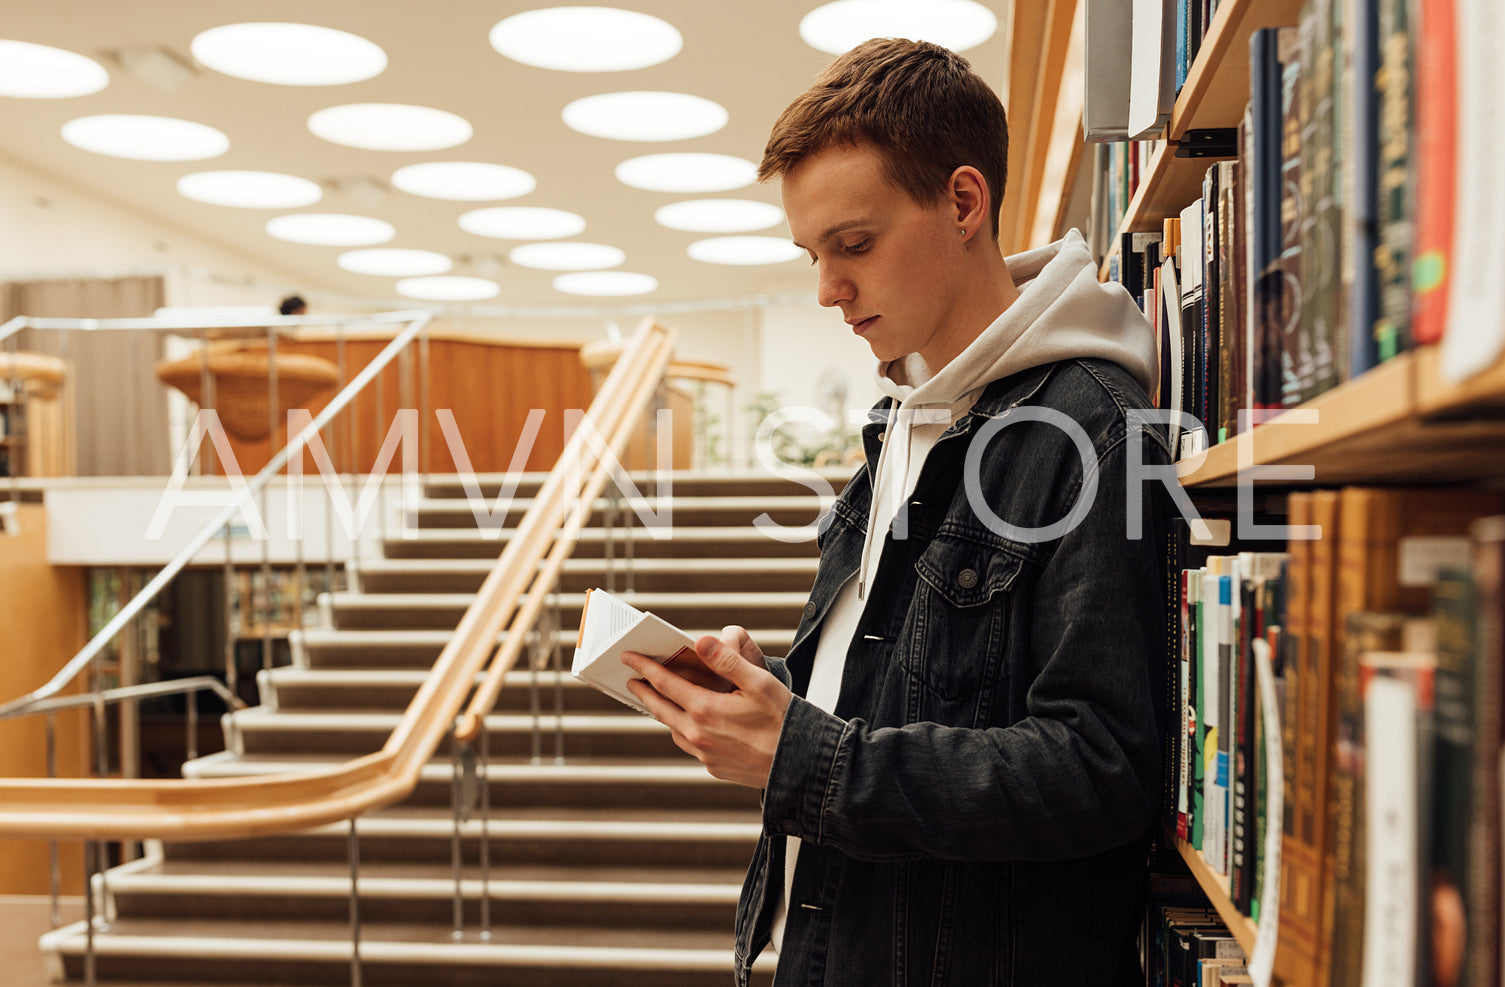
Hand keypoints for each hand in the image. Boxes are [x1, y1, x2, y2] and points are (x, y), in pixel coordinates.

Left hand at [623, 631, 790, 788]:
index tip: (629, 657)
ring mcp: (705, 755)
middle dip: (644, 692)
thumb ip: (726, 660)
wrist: (799, 766)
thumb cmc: (783, 720)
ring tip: (661, 700)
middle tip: (632, 680)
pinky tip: (692, 724)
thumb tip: (701, 641)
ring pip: (675, 729)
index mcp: (705, 710)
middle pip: (660, 709)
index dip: (645, 667)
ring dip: (665, 713)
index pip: (665, 683)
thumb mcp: (758, 682)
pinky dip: (685, 730)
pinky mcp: (714, 767)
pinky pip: (691, 745)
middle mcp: (698, 735)